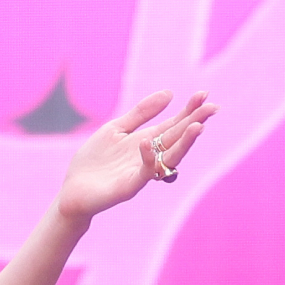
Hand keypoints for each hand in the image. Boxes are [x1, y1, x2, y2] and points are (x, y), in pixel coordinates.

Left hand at [56, 90, 215, 222]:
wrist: (72, 191)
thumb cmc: (94, 161)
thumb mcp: (117, 128)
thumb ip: (142, 113)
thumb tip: (170, 93)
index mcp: (147, 141)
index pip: (174, 124)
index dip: (189, 110)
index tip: (204, 94)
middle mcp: (149, 157)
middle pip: (177, 138)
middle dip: (194, 122)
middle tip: (212, 108)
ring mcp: (141, 173)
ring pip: (169, 157)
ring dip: (184, 143)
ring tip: (197, 126)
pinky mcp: (128, 187)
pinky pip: (143, 172)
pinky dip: (148, 158)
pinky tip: (148, 143)